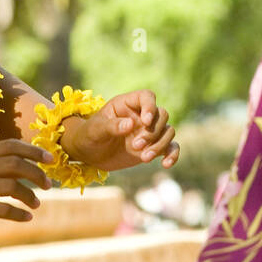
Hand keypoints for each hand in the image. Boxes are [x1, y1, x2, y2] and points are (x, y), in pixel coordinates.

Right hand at [0, 141, 53, 234]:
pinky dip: (19, 214)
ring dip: (30, 196)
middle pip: (15, 165)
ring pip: (12, 187)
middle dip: (37, 174)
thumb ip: (3, 164)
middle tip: (47, 185)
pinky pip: (3, 209)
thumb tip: (36, 163)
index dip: (33, 151)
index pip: (12, 145)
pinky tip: (27, 217)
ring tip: (36, 204)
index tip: (51, 159)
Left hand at [62, 90, 179, 172]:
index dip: (150, 106)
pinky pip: (171, 147)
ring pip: (168, 131)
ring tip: (143, 158)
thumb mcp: (95, 130)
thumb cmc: (89, 136)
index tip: (145, 121)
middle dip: (152, 131)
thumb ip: (111, 126)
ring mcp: (148, 131)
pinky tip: (166, 164)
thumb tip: (130, 124)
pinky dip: (172, 154)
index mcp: (127, 104)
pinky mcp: (153, 146)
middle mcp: (141, 115)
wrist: (89, 154)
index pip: (147, 97)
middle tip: (136, 145)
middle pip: (162, 115)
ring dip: (160, 145)